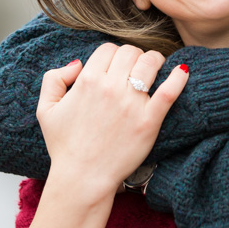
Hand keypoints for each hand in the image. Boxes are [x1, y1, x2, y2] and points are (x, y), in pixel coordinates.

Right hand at [36, 42, 188, 201]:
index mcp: (87, 81)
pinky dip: (178, 77)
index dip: (113, 55)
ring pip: (150, 63)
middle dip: (134, 57)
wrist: (82, 178)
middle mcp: (110, 88)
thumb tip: (78, 63)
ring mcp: (132, 103)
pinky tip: (182, 71)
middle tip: (136, 69)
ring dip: (154, 61)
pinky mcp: (150, 120)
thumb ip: (54, 79)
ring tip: (156, 68)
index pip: (109, 49)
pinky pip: (169, 91)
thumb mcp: (46, 110)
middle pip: (131, 52)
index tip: (116, 67)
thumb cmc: (65, 146)